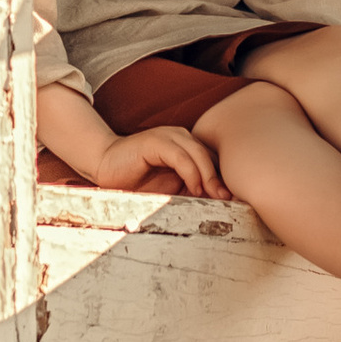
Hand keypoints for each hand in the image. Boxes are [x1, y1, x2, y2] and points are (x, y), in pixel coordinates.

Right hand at [90, 123, 223, 194]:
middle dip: (220, 178)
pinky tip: (194, 187)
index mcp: (187, 147)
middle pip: (210, 155)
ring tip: (212, 196)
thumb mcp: (171, 190)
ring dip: (208, 176)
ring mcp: (168, 137)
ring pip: (198, 153)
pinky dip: (190, 172)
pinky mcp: (154, 141)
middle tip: (228, 200)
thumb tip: (219, 204)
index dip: (223, 179)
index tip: (234, 201)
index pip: (213, 160)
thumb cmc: (138, 181)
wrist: (106, 167)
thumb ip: (192, 191)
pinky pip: (179, 155)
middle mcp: (181, 138)